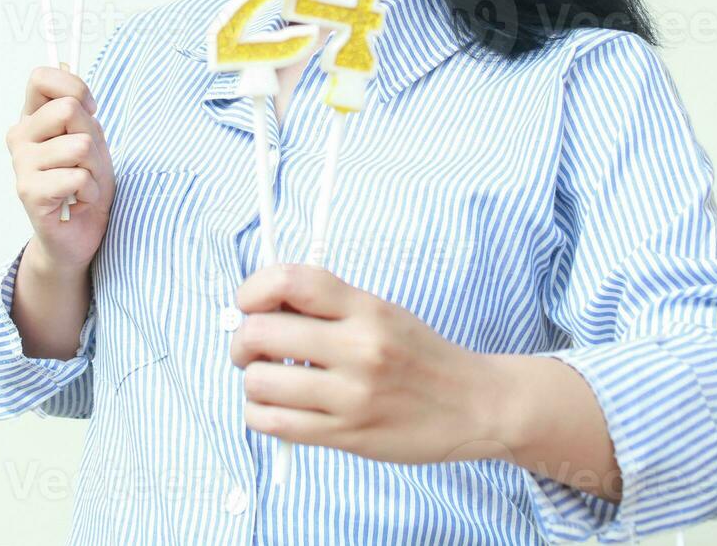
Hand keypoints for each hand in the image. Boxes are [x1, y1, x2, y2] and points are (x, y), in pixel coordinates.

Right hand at [5, 64, 114, 270]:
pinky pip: (78, 178)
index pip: (41, 78)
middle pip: (68, 109)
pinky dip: (90, 192)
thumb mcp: (90, 137)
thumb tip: (64, 60)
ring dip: (94, 169)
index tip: (89, 111)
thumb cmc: (85, 182)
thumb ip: (78, 105)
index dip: (75, 88)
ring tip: (82, 184)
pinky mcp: (28, 192)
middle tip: (86, 162)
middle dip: (93, 137)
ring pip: (79, 146)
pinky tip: (77, 201)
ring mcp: (21, 164)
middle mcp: (20, 136)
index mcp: (33, 118)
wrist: (78, 233)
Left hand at [229, 263, 498, 465]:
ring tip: (269, 383)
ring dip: (252, 382)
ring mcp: (352, 395)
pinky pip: (273, 424)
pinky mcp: (347, 436)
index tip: (247, 303)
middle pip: (262, 333)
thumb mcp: (381, 313)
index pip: (291, 280)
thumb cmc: (419, 356)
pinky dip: (260, 415)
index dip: (252, 289)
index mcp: (366, 308)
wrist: (475, 405)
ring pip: (259, 382)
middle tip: (249, 350)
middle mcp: (359, 348)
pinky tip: (274, 410)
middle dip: (242, 342)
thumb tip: (258, 306)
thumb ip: (327, 307)